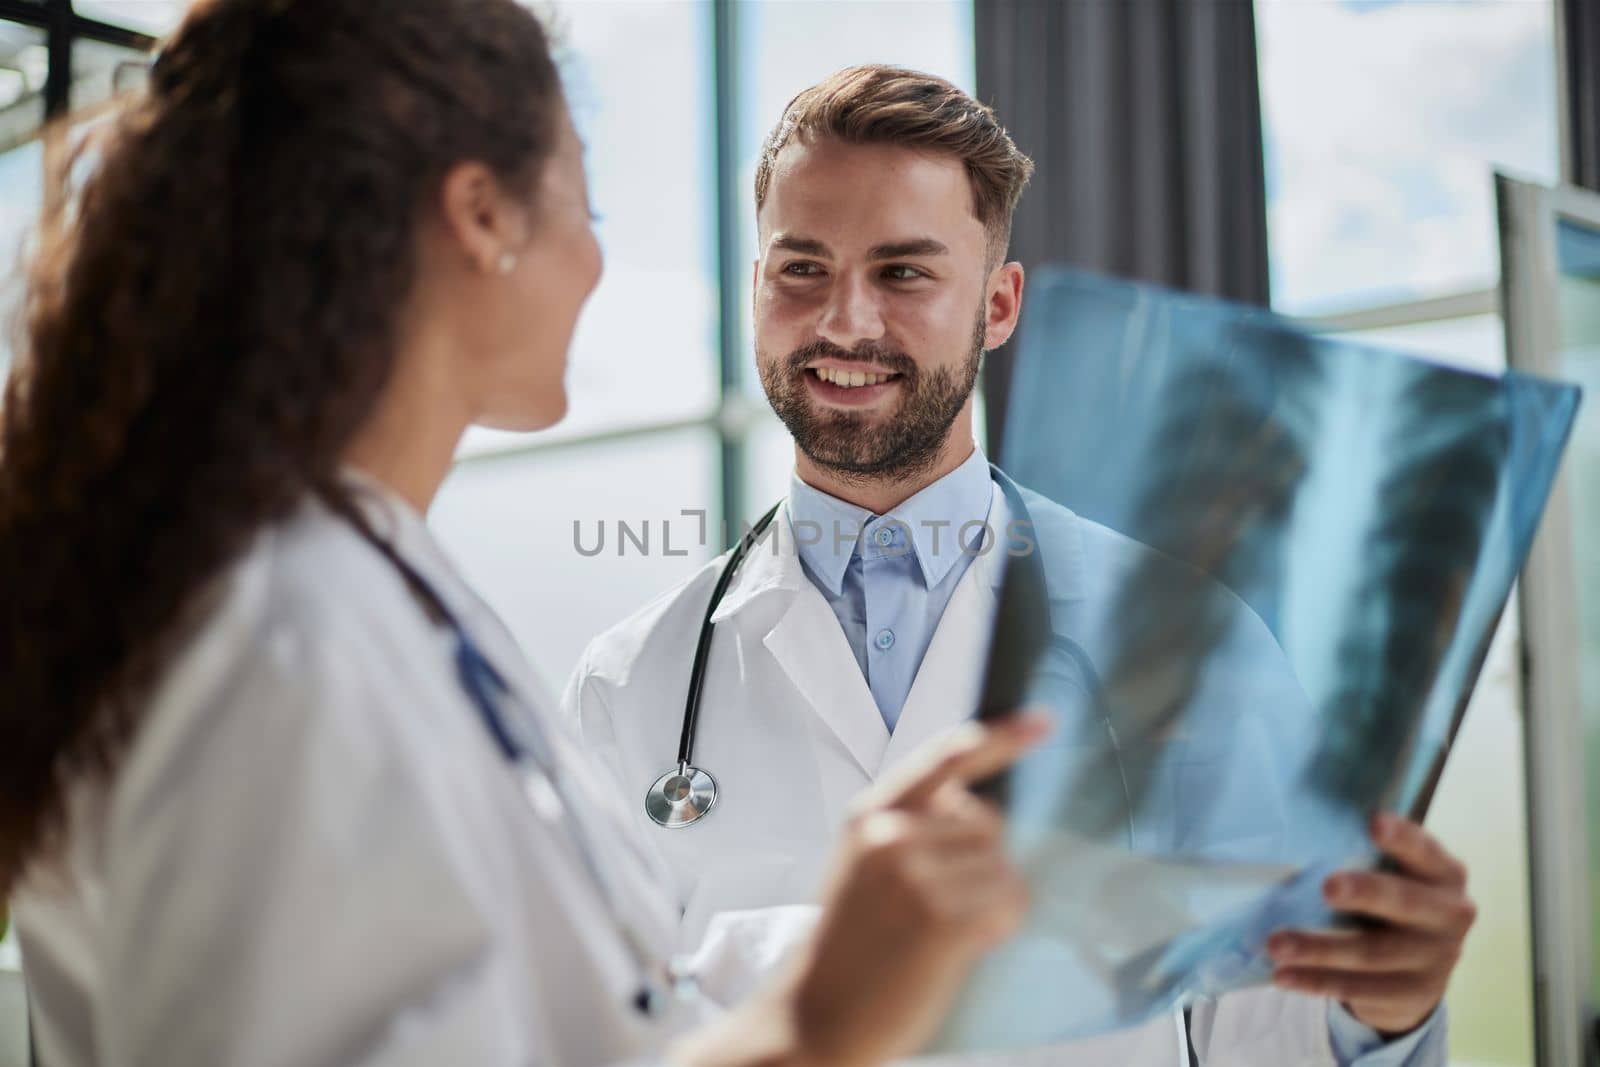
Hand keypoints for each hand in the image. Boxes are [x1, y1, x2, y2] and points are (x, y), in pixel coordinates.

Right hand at [671, 712, 1048, 1066]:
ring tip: (942, 929)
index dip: (999, 737)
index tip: (1042, 720)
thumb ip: (912, 827)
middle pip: (991, 823)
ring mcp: (915, 878)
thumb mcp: (863, 863)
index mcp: (870, 815)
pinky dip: (999, 926)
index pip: (943, 760)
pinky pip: (1008, 905)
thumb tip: (983, 812)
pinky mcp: (940, 922)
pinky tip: (961, 946)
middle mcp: (890, 837)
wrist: (815, 1015)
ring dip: (992, 900)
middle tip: (938, 903)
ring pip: (1005, 868)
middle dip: (983, 862)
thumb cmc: (849, 943)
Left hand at [1268, 812, 1475, 1036]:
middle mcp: (1450, 915)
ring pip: (1372, 953)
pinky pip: (1359, 990)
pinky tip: (1282, 976)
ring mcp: (1436, 959)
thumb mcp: (1394, 875)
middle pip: (1405, 903)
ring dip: (1319, 949)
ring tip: (1276, 944)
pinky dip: (1316, 981)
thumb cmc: (1393, 900)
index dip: (1403, 838)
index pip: (1425, 851)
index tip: (1374, 821)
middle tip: (1327, 887)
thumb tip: (1297, 835)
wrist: (1421, 969)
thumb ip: (1365, 855)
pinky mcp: (1414, 995)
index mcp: (1445, 874)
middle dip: (1366, 893)